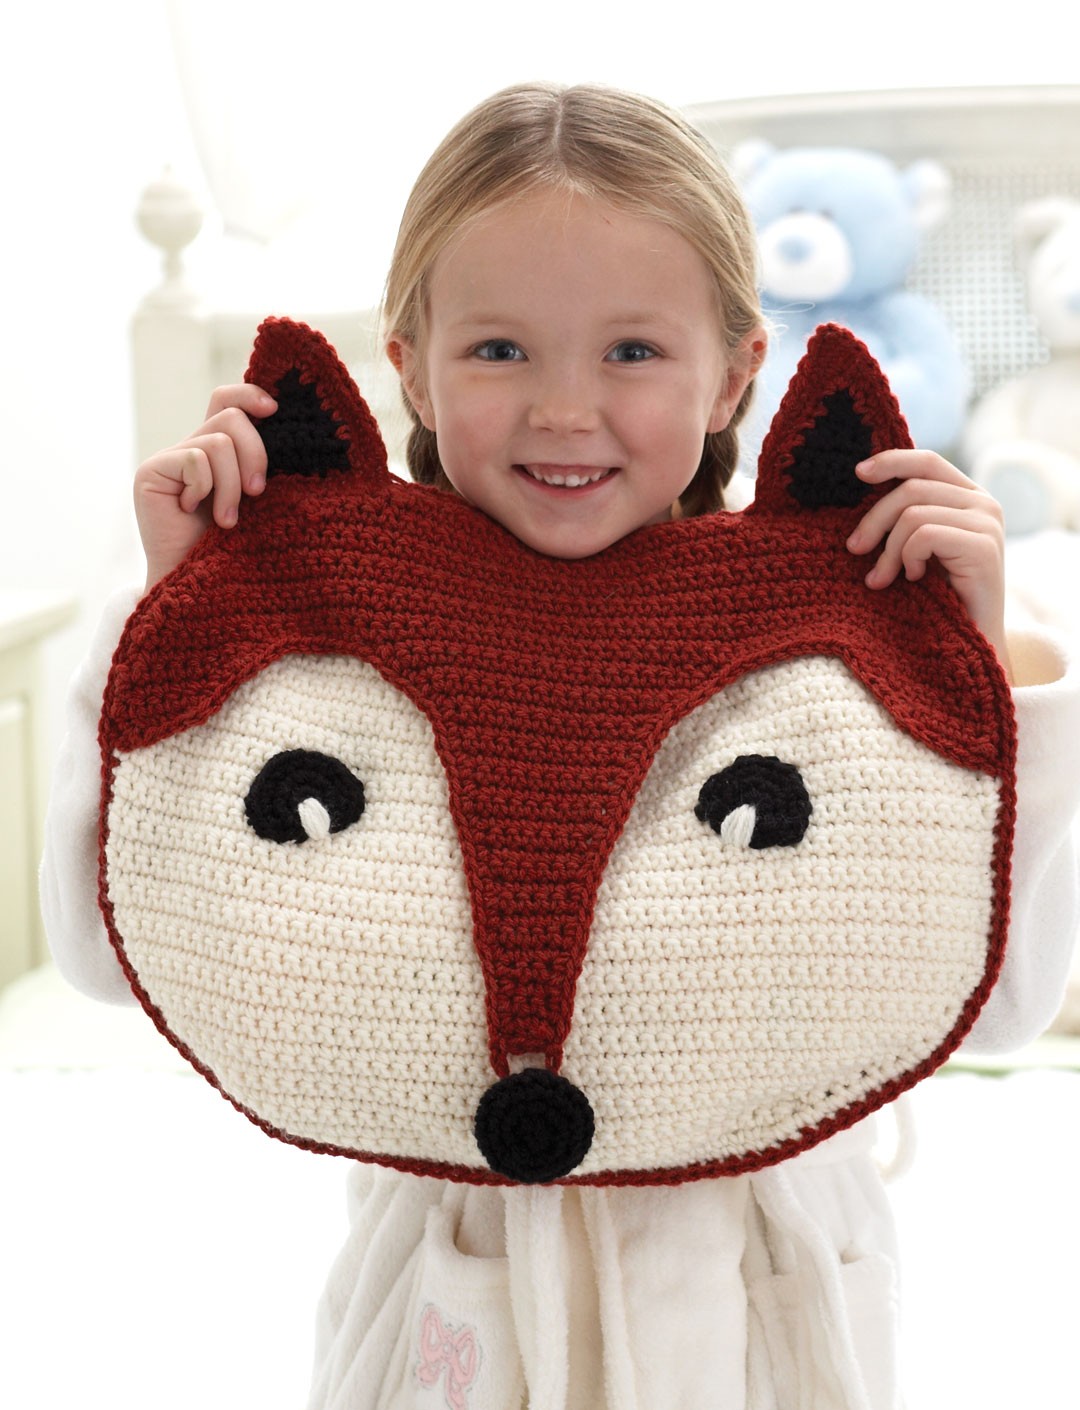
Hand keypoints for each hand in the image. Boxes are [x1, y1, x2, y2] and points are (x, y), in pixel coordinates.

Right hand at [134, 384, 276, 592]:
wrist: (202, 587)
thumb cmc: (236, 547)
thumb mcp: (256, 497)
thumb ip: (258, 461)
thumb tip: (278, 418)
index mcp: (218, 451)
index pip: (227, 400)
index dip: (250, 395)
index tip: (275, 410)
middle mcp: (192, 449)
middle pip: (231, 418)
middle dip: (255, 455)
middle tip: (257, 493)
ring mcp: (169, 459)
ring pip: (219, 442)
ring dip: (232, 485)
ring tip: (229, 519)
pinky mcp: (151, 472)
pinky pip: (195, 460)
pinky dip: (206, 488)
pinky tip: (194, 512)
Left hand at [845, 449, 1011, 679]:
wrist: (970, 641)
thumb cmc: (936, 595)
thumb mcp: (917, 548)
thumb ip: (906, 516)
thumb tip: (861, 484)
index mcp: (969, 497)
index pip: (927, 462)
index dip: (891, 461)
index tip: (857, 473)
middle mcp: (984, 503)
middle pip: (911, 488)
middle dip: (874, 521)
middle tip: (853, 549)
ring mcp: (987, 523)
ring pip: (912, 514)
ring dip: (887, 551)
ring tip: (883, 578)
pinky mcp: (983, 547)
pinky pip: (923, 535)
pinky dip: (906, 558)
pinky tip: (913, 579)